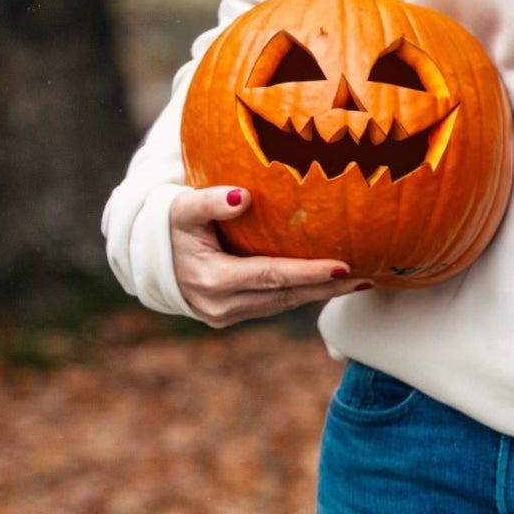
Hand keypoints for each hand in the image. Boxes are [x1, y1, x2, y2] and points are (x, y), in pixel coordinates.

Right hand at [169, 186, 370, 328]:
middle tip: (366, 278)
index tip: (342, 266)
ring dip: (319, 294)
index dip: (307, 273)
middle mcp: (220, 305)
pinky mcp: (230, 316)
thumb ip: (209, 201)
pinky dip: (301, 294)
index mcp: (212, 280)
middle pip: (285, 297)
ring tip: (358, 282)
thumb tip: (242, 197)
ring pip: (282, 305)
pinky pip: (273, 305)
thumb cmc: (169, 224)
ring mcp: (225, 315)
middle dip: (326, 289)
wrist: (147, 258)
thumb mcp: (182, 208)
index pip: (270, 276)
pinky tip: (328, 283)